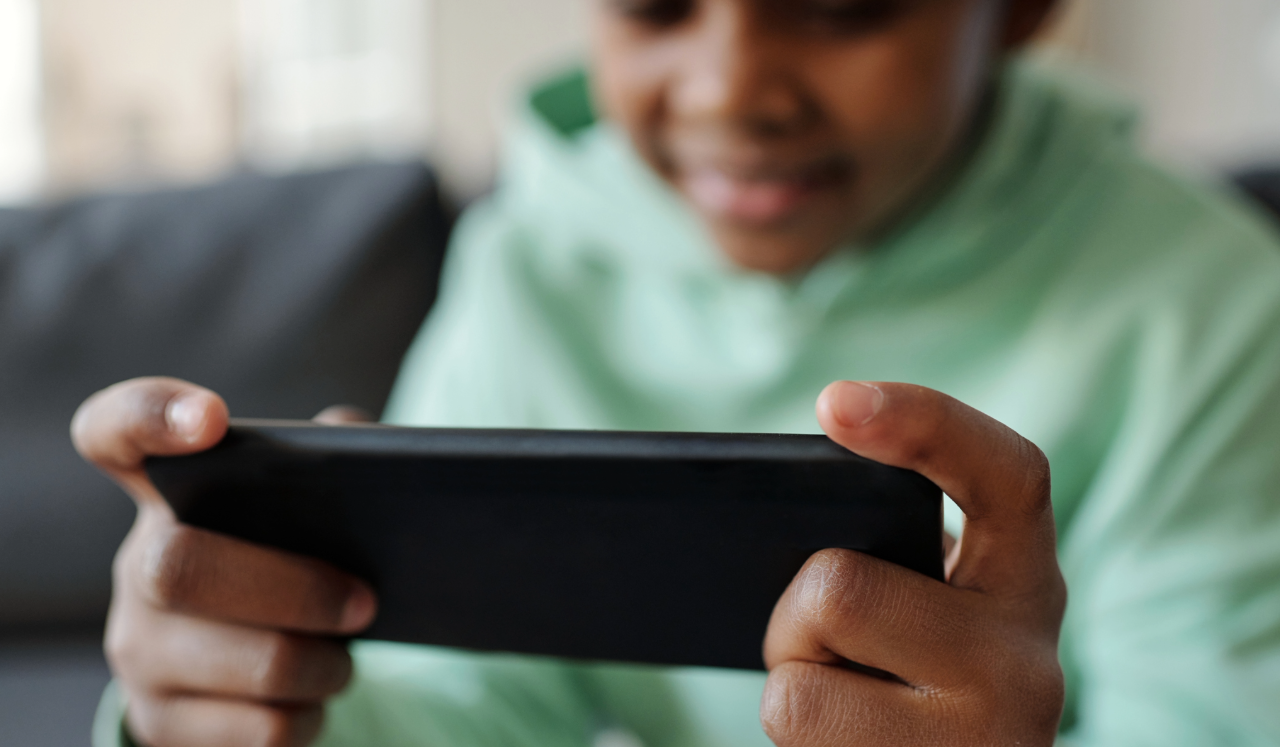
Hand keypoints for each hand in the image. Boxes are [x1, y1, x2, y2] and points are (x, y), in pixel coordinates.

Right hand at [72, 378, 378, 746]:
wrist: (258, 673)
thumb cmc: (293, 560)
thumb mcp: (309, 505)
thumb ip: (332, 456)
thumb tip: (359, 443)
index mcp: (170, 492)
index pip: (118, 431)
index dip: (151, 415)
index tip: (212, 418)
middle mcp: (136, 567)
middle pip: (180, 566)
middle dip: (294, 589)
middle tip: (365, 602)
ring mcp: (140, 652)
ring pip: (238, 662)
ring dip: (317, 664)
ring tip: (346, 660)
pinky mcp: (161, 723)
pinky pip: (256, 729)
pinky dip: (307, 717)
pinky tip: (315, 702)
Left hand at [761, 382, 1065, 745]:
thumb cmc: (912, 685)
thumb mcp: (919, 609)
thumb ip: (883, 561)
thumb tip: (772, 530)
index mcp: (1023, 578)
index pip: (1006, 475)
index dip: (924, 424)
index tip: (834, 402)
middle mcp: (1028, 658)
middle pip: (838, 588)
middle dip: (793, 616)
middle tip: (824, 646)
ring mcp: (993, 734)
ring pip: (800, 677)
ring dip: (790, 685)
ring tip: (841, 705)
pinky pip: (796, 724)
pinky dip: (794, 735)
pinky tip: (843, 742)